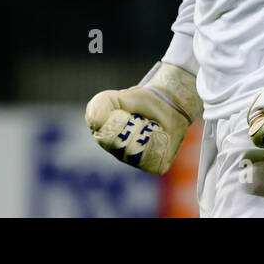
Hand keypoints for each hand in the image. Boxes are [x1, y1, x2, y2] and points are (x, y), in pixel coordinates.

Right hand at [85, 61, 201, 174]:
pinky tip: (161, 135)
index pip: (105, 137)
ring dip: (146, 132)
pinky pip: (153, 161)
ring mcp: (137, 162)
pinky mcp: (155, 166)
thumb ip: (100, 104)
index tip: (126, 112)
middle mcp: (119, 153)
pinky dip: (158, 144)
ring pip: (136, 153)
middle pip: (121, 147)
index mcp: (105, 138)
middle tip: (140, 117)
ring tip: (151, 125)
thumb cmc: (141, 101)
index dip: (116, 122)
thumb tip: (95, 124)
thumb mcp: (118, 97)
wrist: (168, 103)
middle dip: (133, 126)